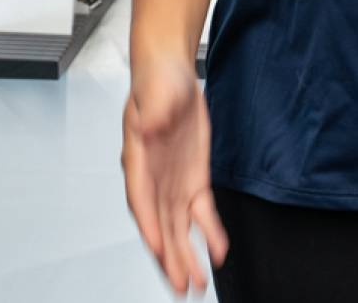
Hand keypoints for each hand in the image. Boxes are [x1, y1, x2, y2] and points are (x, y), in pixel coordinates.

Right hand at [123, 57, 227, 291]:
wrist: (172, 74)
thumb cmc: (158, 80)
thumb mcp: (156, 90)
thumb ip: (153, 112)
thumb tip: (147, 129)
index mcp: (138, 158)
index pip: (141, 197)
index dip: (149, 223)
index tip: (158, 247)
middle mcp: (153, 178)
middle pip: (160, 223)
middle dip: (170, 255)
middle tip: (182, 284)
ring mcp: (172, 183)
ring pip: (178, 227)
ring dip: (187, 255)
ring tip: (198, 283)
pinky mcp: (192, 180)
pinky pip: (200, 212)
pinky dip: (209, 232)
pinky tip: (219, 250)